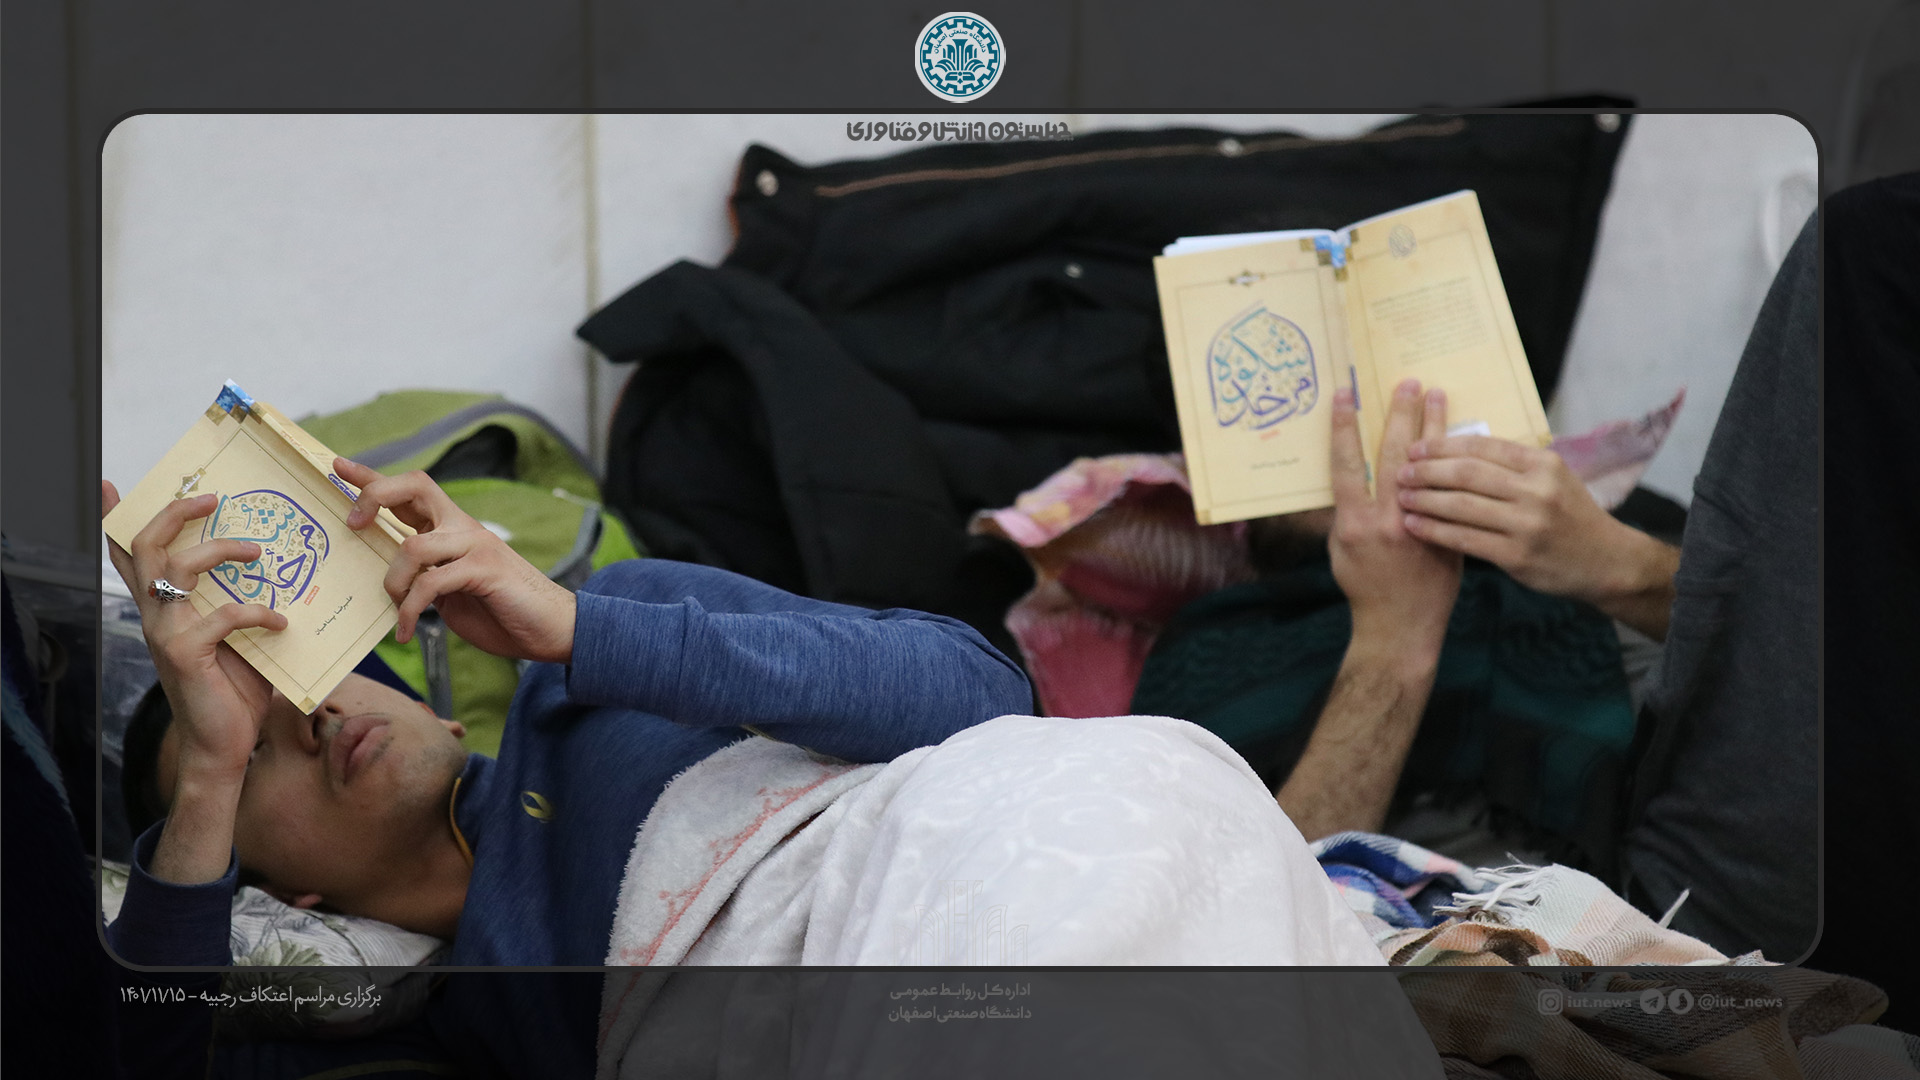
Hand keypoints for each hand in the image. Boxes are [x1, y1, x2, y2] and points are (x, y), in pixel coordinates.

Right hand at [102, 481, 286, 784]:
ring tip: (256, 551)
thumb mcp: (238, 639)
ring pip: (176, 569)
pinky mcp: (185, 654)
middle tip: (211, 498)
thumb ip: (240, 604)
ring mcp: (166, 633)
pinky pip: (221, 617)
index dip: (116, 521)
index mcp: (165, 608)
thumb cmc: (233, 688)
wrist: (221, 744)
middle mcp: (156, 615)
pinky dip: (256, 613)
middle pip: (148, 547)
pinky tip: (281, 623)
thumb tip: (275, 568)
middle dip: (175, 514)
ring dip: (219, 551)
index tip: (111, 486)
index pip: (131, 558)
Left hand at [333, 458, 575, 663]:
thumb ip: (427, 577)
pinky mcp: (485, 569)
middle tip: (353, 524)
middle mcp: (463, 528)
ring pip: (414, 545)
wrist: (555, 629)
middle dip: (374, 496)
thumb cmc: (503, 611)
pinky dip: (411, 611)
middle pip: (414, 486)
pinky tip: (408, 631)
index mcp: (453, 529)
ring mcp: (476, 545)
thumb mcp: (453, 591)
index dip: (373, 478)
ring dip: (393, 582)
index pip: (409, 491)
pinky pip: (432, 583)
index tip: (337, 465)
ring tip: (397, 609)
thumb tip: (390, 582)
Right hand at [1328, 379, 1461, 668]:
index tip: (1346, 394)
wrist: (1400, 626)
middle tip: (1408, 383)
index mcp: (1353, 522)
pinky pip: (1451, 490)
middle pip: (1392, 455)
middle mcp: (1385, 520)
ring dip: (1431, 428)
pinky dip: (1455, 462)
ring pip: (1427, 466)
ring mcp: (1418, 526)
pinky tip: (1459, 438)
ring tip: (1436, 396)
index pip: (1346, 462)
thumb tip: (1350, 475)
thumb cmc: (1364, 586)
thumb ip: (1347, 512)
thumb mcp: (1340, 549)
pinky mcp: (1446, 532)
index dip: (1344, 426)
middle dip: (1398, 415)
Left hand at [1395, 434, 1678, 625]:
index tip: (1415, 447)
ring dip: (1425, 500)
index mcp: (1542, 464)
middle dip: (1427, 471)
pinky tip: (1414, 525)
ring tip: (1401, 496)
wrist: (1607, 562)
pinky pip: (1465, 540)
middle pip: (1467, 474)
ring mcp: (1527, 525)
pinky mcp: (1517, 556)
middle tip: (1400, 471)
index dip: (1442, 446)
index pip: (1482, 447)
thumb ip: (1513, 464)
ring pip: (1462, 506)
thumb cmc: (1571, 516)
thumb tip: (1457, 448)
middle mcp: (1536, 491)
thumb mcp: (1553, 478)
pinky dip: (1435, 531)